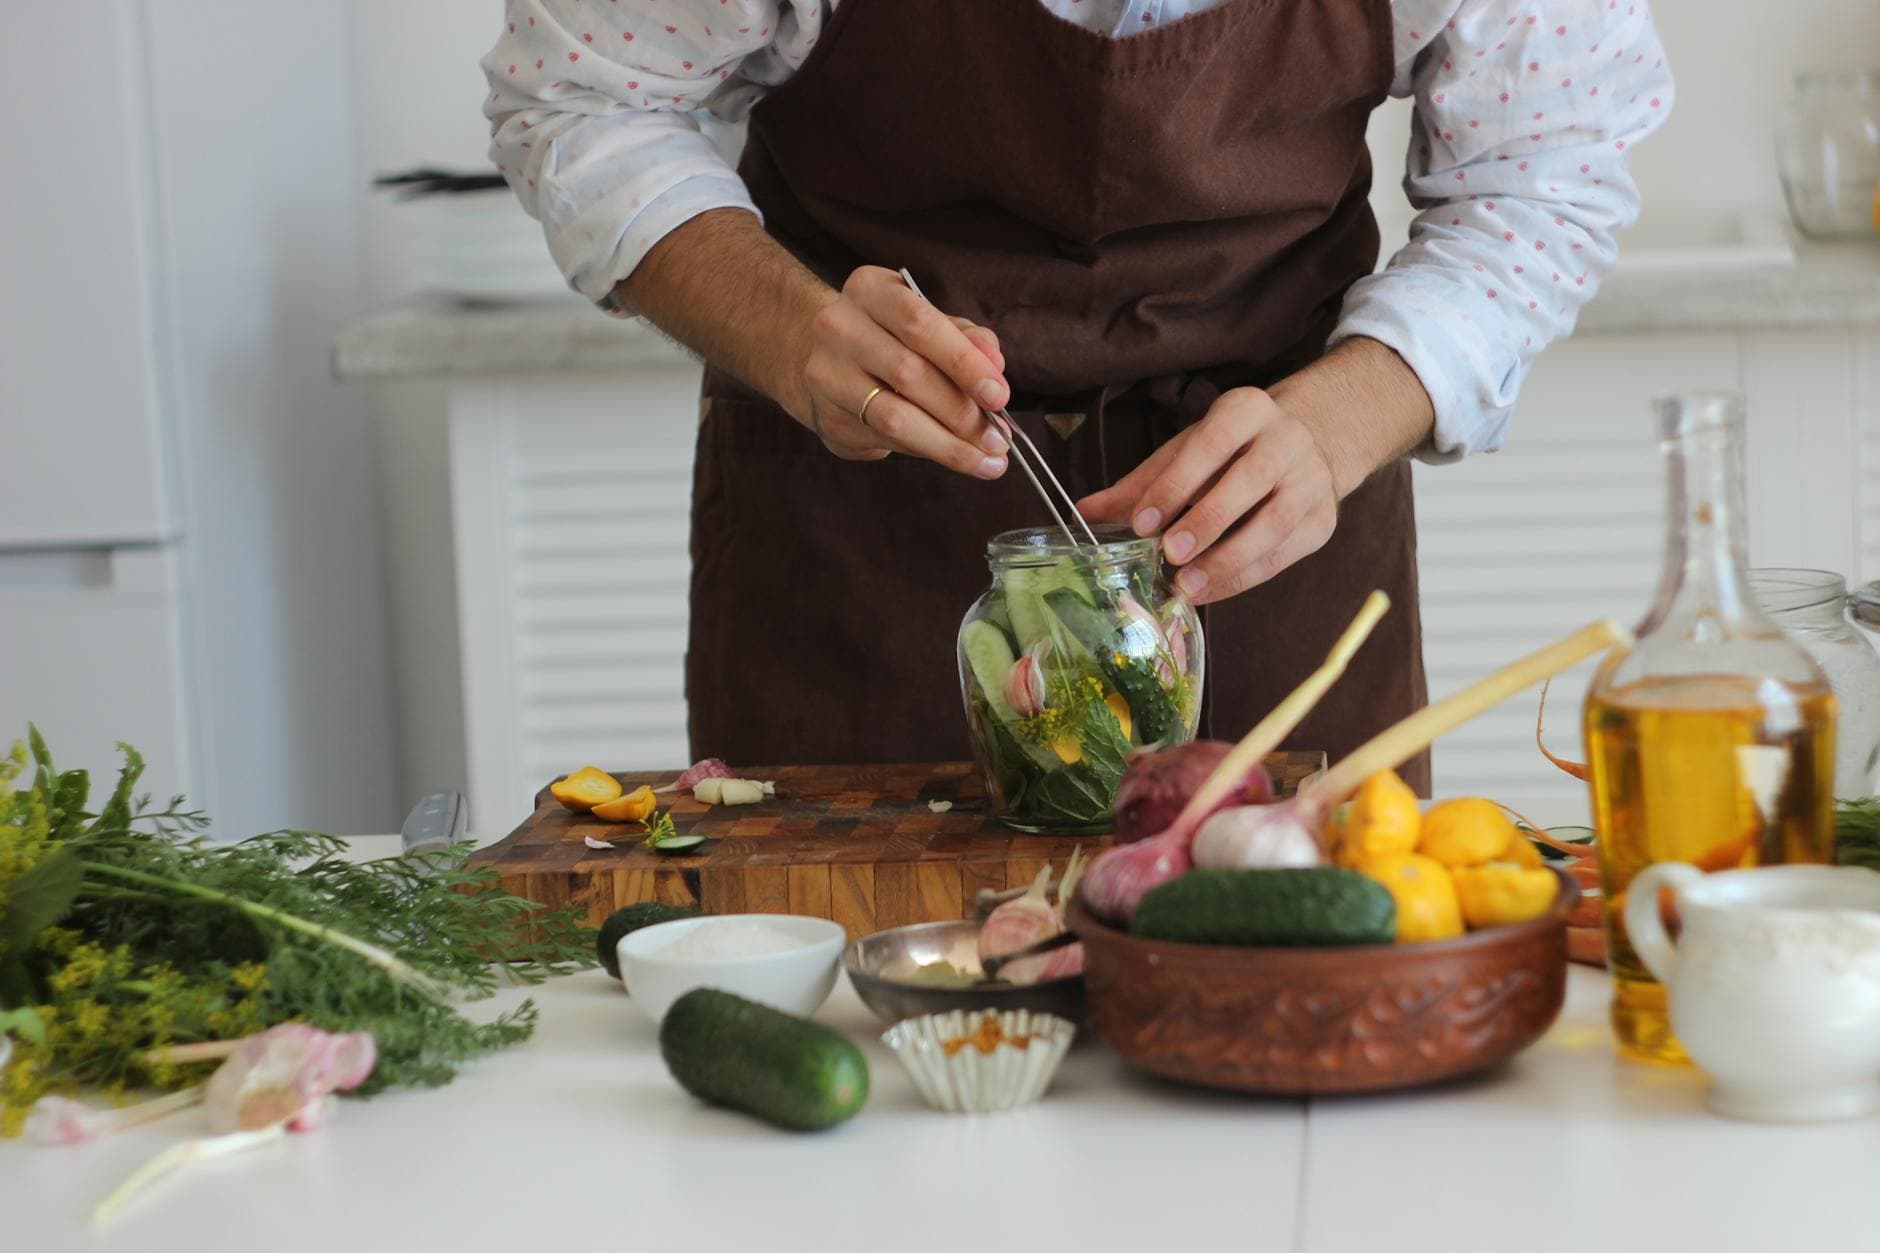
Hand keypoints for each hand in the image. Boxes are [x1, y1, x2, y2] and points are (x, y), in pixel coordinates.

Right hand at [794, 266, 1012, 478]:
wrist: (826, 358)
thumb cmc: (893, 338)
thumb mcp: (932, 324)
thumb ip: (968, 340)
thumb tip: (995, 366)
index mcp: (870, 290)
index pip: (920, 324)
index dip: (964, 363)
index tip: (999, 395)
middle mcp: (839, 327)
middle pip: (908, 373)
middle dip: (961, 411)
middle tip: (998, 439)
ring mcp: (827, 375)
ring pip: (894, 417)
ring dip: (947, 444)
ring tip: (986, 460)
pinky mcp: (827, 417)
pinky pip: (884, 440)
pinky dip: (927, 451)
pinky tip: (955, 456)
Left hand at [1078, 388, 1337, 603]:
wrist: (1304, 450)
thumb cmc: (1230, 453)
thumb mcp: (1186, 453)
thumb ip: (1141, 484)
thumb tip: (1082, 514)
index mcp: (1247, 410)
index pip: (1211, 443)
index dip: (1175, 484)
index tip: (1142, 523)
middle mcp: (1287, 439)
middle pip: (1250, 479)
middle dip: (1207, 520)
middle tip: (1169, 554)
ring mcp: (1312, 480)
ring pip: (1275, 521)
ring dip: (1228, 558)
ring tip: (1187, 585)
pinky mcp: (1323, 521)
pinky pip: (1284, 554)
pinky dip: (1244, 577)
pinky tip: (1209, 591)